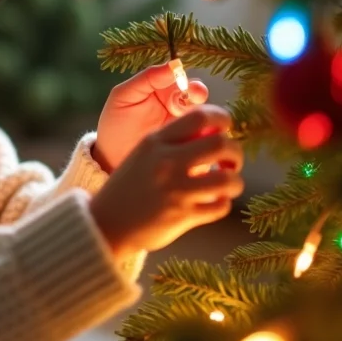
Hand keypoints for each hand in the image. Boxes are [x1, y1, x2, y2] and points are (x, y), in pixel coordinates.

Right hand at [88, 105, 243, 258]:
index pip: (200, 117)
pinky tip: (214, 202)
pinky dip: (223, 203)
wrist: (106, 223)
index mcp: (155, 143)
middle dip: (235, 152)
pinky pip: (221, 206)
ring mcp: (176, 190)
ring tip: (227, 184)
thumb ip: (173, 142)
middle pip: (221, 144)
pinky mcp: (183, 216)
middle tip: (230, 162)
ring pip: (228, 179)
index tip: (224, 130)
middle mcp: (167, 163)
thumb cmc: (129, 187)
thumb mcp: (144, 155)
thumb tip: (215, 131)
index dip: (221, 119)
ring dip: (235, 181)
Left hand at [93, 62, 208, 173]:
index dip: (189, 84)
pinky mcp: (190, 147)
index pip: (185, 81)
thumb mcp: (124, 96)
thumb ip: (148, 78)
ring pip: (206, 116)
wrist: (111, 158)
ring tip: (194, 123)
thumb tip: (175, 64)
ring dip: (205, 117)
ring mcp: (187, 127)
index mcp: (164, 90)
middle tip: (194, 101)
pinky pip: (204, 138)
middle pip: (200, 97)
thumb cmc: (116, 124)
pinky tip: (196, 139)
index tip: (186, 88)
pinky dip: (205, 136)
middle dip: (200, 98)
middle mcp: (180, 106)